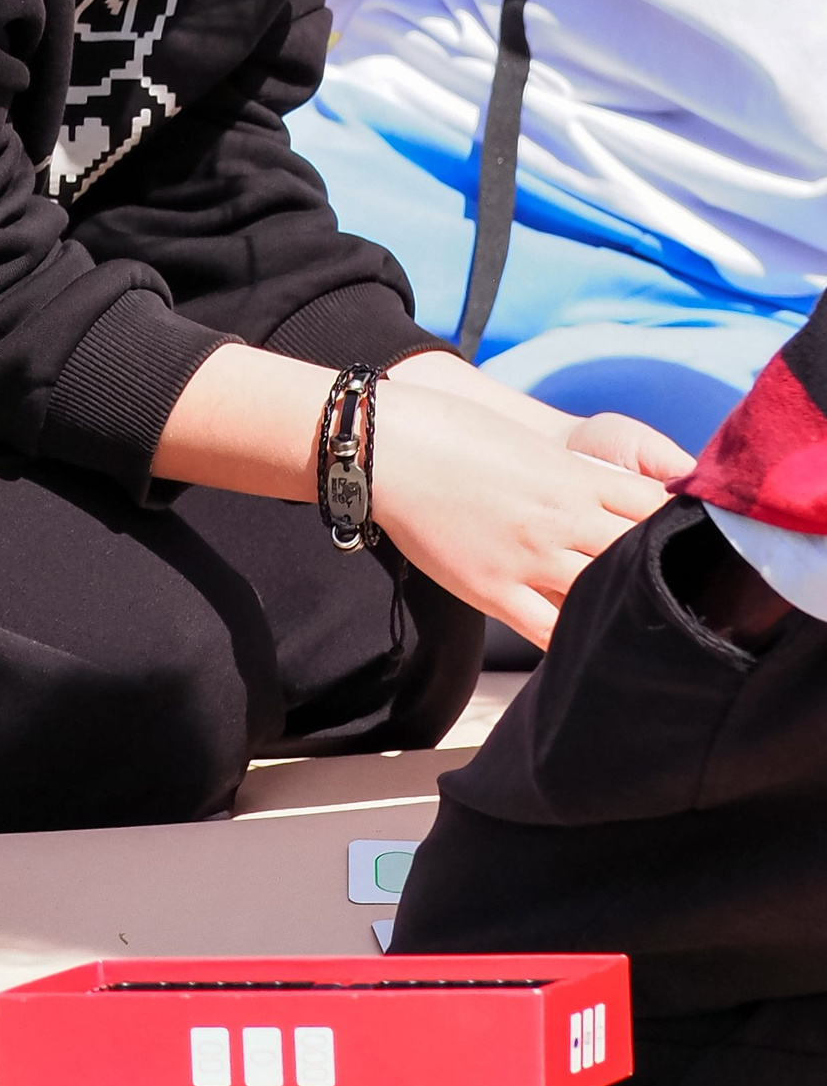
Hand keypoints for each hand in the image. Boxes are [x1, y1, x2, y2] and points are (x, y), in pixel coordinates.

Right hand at [369, 366, 691, 648]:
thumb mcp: (529, 446)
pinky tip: (592, 652)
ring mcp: (530, 557)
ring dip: (626, 610)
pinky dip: (577, 643)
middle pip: (640, 555)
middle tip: (688, 598)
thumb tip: (611, 499)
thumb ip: (575, 475)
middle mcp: (563, 519)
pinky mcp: (495, 588)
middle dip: (667, 574)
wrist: (388, 447)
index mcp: (575, 477)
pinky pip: (551, 631)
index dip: (683, 529)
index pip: (656, 509)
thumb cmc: (453, 433)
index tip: (697, 546)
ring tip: (648, 631)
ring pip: (604, 596)